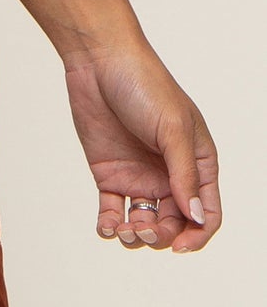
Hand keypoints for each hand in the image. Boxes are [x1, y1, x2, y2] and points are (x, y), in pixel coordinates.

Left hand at [62, 40, 220, 252]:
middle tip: (140, 229)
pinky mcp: (109, 173)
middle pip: (174, 223)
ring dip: (135, 235)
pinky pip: (113, 211)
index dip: (197, 235)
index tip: (178, 246)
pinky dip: (110, 225)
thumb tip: (196, 217)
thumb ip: (184, 174)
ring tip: (121, 229)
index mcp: (197, 162)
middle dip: (160, 236)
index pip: (207, 213)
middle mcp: (170, 174)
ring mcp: (139, 175)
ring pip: (144, 223)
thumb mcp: (172, 128)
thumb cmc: (145, 84)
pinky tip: (106, 227)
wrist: (98, 60)